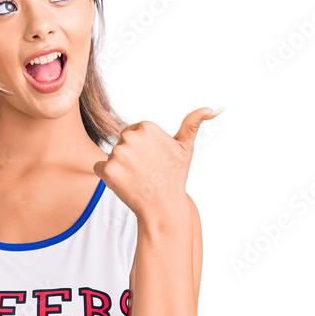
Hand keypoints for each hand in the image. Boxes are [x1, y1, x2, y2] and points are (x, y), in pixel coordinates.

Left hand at [93, 107, 222, 216]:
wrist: (163, 207)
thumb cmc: (174, 177)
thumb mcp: (185, 148)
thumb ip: (193, 123)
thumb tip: (214, 108)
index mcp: (147, 127)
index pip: (134, 132)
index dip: (143, 149)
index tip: (154, 160)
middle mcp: (130, 137)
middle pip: (122, 143)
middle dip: (131, 156)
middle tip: (146, 171)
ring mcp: (117, 154)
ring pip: (112, 156)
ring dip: (120, 167)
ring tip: (137, 178)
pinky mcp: (107, 171)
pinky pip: (99, 168)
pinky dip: (108, 176)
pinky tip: (124, 184)